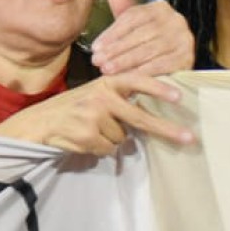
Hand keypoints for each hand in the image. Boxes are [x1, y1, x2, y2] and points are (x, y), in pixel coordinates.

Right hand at [0, 72, 193, 155]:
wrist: (40, 122)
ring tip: (92, 130)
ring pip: (123, 139)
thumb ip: (119, 100)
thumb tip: (145, 121)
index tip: (179, 98)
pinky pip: (109, 149)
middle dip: (167, 130)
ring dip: (112, 139)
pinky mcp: (87, 136)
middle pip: (141, 118)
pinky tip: (86, 139)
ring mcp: (94, 117)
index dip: (158, 89)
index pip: (137, 81)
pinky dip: (101, 148)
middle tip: (189, 138)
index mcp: (106, 82)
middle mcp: (102, 97)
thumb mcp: (95, 94)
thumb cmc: (73, 107)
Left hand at [91, 0, 194, 76]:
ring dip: (125, 62)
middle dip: (115, 50)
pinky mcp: (187, 57)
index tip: (95, 48)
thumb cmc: (149, 42)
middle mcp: (175, 20)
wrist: (176, 62)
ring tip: (107, 70)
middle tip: (97, 61)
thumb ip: (123, 11)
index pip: (132, 18)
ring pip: (149, 50)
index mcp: (160, 8)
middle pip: (139, 35)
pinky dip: (144, 72)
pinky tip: (129, 78)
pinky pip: (163, 65)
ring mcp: (184, 38)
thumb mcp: (136, 26)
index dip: (111, 33)